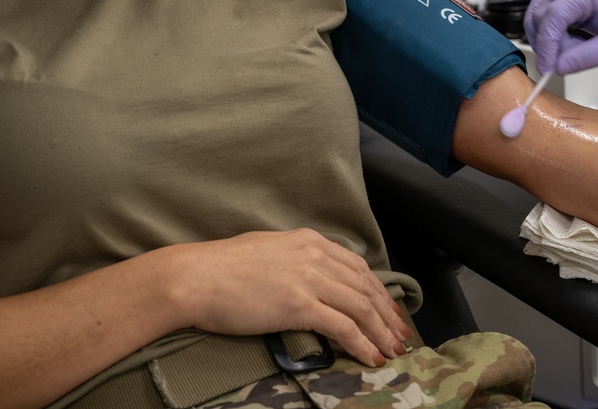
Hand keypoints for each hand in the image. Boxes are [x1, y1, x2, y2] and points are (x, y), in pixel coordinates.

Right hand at [176, 230, 412, 366]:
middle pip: (366, 287)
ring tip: (394, 351)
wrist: (195, 277)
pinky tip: (372, 357)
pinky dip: (363, 344)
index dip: (379, 292)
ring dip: (382, 333)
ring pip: (361, 307)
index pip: (358, 268)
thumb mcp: (268, 250)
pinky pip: (343, 326)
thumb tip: (308, 275)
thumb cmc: (221, 268)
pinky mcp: (300, 304)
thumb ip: (295, 259)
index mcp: (310, 241)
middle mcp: (316, 255)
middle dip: (388, 314)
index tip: (389, 311)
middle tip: (402, 335)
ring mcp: (310, 279)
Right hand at [523, 0, 597, 75]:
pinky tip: (572, 49)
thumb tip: (557, 68)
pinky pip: (551, 20)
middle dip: (547, 43)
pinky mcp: (572, 4)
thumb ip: (588, 56)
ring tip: (571, 56)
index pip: (553, 14)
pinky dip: (554, 39)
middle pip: (541, 13)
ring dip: (547, 41)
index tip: (548, 69)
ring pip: (540, 16)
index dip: (546, 44)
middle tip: (563, 65)